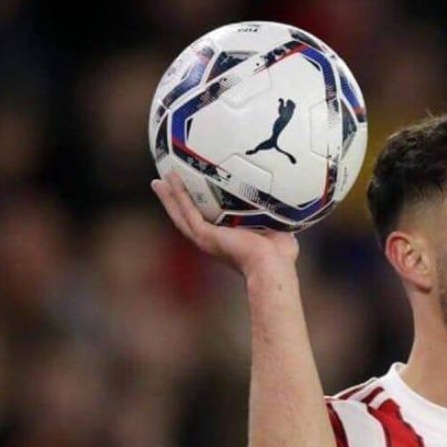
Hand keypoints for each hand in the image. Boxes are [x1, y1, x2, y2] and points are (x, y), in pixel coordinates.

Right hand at [151, 172, 298, 276]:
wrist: (272, 265)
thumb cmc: (280, 255)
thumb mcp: (278, 228)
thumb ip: (276, 216)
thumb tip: (287, 200)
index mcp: (227, 240)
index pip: (208, 222)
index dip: (200, 209)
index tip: (194, 195)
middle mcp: (213, 240)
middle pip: (187, 217)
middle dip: (176, 201)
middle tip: (164, 185)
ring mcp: (206, 239)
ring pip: (181, 214)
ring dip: (170, 196)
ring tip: (159, 180)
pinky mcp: (205, 236)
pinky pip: (186, 211)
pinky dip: (176, 195)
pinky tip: (169, 181)